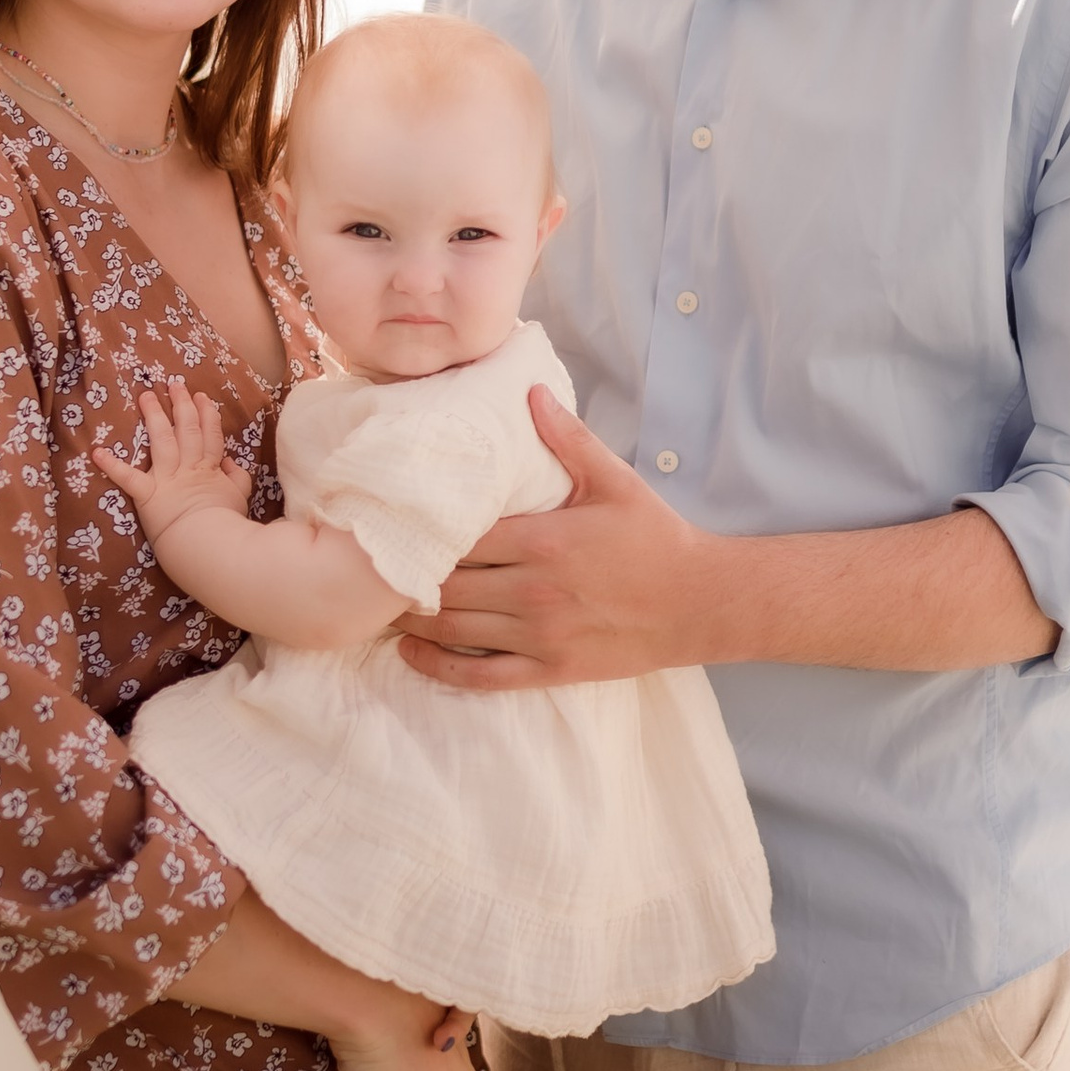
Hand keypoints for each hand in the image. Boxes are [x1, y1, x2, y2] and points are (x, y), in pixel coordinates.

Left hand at [94, 377, 253, 555]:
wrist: (210, 543)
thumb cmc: (226, 524)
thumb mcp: (239, 496)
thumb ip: (237, 476)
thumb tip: (229, 460)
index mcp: (209, 469)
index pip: (209, 435)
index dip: (206, 414)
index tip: (201, 396)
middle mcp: (188, 468)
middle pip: (185, 431)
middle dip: (181, 406)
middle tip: (175, 384)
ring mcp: (167, 479)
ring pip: (161, 442)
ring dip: (154, 417)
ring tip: (147, 396)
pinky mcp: (148, 495)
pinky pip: (128, 478)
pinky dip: (112, 466)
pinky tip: (97, 452)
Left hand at [397, 386, 723, 692]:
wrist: (698, 602)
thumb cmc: (655, 538)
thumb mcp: (615, 481)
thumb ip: (568, 439)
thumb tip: (529, 393)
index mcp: (543, 541)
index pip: (458, 536)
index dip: (420, 531)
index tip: (392, 520)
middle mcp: (532, 592)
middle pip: (445, 585)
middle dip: (405, 575)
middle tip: (372, 563)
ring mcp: (538, 636)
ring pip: (453, 630)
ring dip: (412, 619)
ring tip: (378, 602)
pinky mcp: (548, 670)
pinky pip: (479, 676)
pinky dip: (437, 667)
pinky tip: (410, 652)